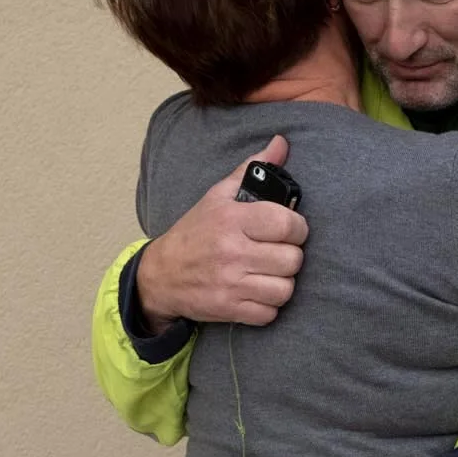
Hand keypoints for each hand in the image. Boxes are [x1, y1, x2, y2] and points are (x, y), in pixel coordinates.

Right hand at [136, 136, 309, 328]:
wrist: (160, 274)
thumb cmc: (195, 232)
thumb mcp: (218, 196)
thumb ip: (252, 170)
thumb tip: (281, 142)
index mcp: (232, 219)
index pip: (287, 224)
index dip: (297, 228)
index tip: (288, 230)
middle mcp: (231, 251)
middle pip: (292, 259)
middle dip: (290, 256)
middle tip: (277, 252)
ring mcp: (229, 283)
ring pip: (285, 289)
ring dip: (282, 283)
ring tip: (269, 273)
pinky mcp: (228, 309)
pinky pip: (269, 313)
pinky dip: (268, 306)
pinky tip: (257, 292)